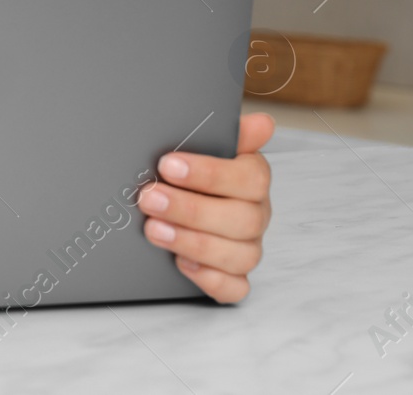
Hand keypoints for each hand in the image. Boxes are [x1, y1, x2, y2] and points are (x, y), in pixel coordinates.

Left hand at [137, 111, 273, 302]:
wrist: (178, 195)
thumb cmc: (192, 172)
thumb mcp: (204, 146)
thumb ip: (230, 134)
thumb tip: (263, 123)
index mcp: (252, 180)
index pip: (250, 178)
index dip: (210, 173)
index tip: (168, 165)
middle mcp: (254, 215)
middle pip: (242, 219)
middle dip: (191, 209)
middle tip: (150, 198)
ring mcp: (246, 247)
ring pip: (238, 255)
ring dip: (193, 243)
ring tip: (154, 230)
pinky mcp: (233, 277)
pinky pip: (235, 288)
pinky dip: (211, 280)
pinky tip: (182, 264)